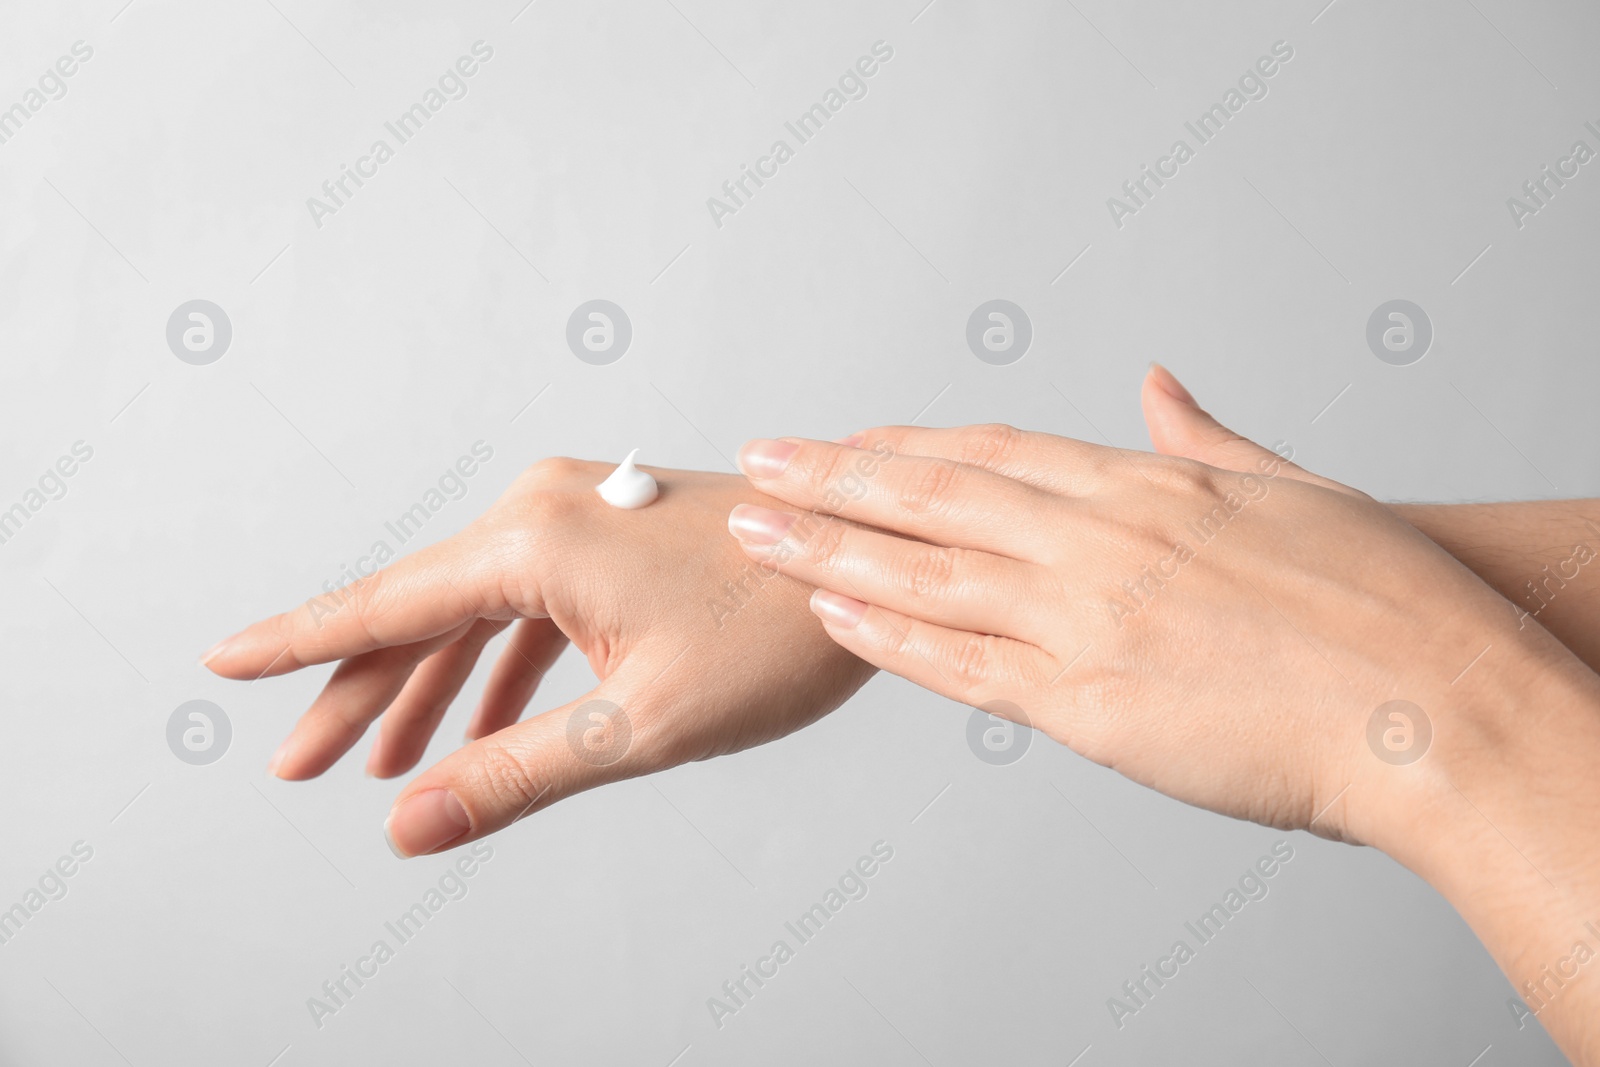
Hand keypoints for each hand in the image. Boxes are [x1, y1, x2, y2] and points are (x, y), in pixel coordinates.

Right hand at [203, 459, 873, 856]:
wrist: (870, 559)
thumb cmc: (773, 632)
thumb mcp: (639, 724)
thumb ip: (515, 775)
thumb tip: (410, 827)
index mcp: (536, 539)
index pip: (387, 604)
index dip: (301, 643)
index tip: (224, 661)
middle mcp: (545, 507)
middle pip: (422, 610)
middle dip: (361, 692)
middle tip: (301, 766)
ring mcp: (582, 513)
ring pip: (475, 608)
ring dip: (430, 684)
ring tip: (387, 764)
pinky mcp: (614, 532)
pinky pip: (529, 604)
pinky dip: (498, 665)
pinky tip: (481, 725)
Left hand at [725, 387, 1571, 853]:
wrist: (1435, 705)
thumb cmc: (1384, 601)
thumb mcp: (1294, 488)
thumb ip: (1205, 436)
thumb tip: (1156, 381)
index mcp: (1147, 487)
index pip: (992, 452)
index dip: (906, 444)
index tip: (845, 440)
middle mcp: (1100, 541)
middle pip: (933, 497)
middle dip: (832, 479)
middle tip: (756, 464)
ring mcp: (1087, 621)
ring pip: (926, 575)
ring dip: (829, 550)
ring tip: (755, 533)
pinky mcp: (1089, 707)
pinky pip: (964, 666)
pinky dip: (890, 640)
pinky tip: (833, 618)